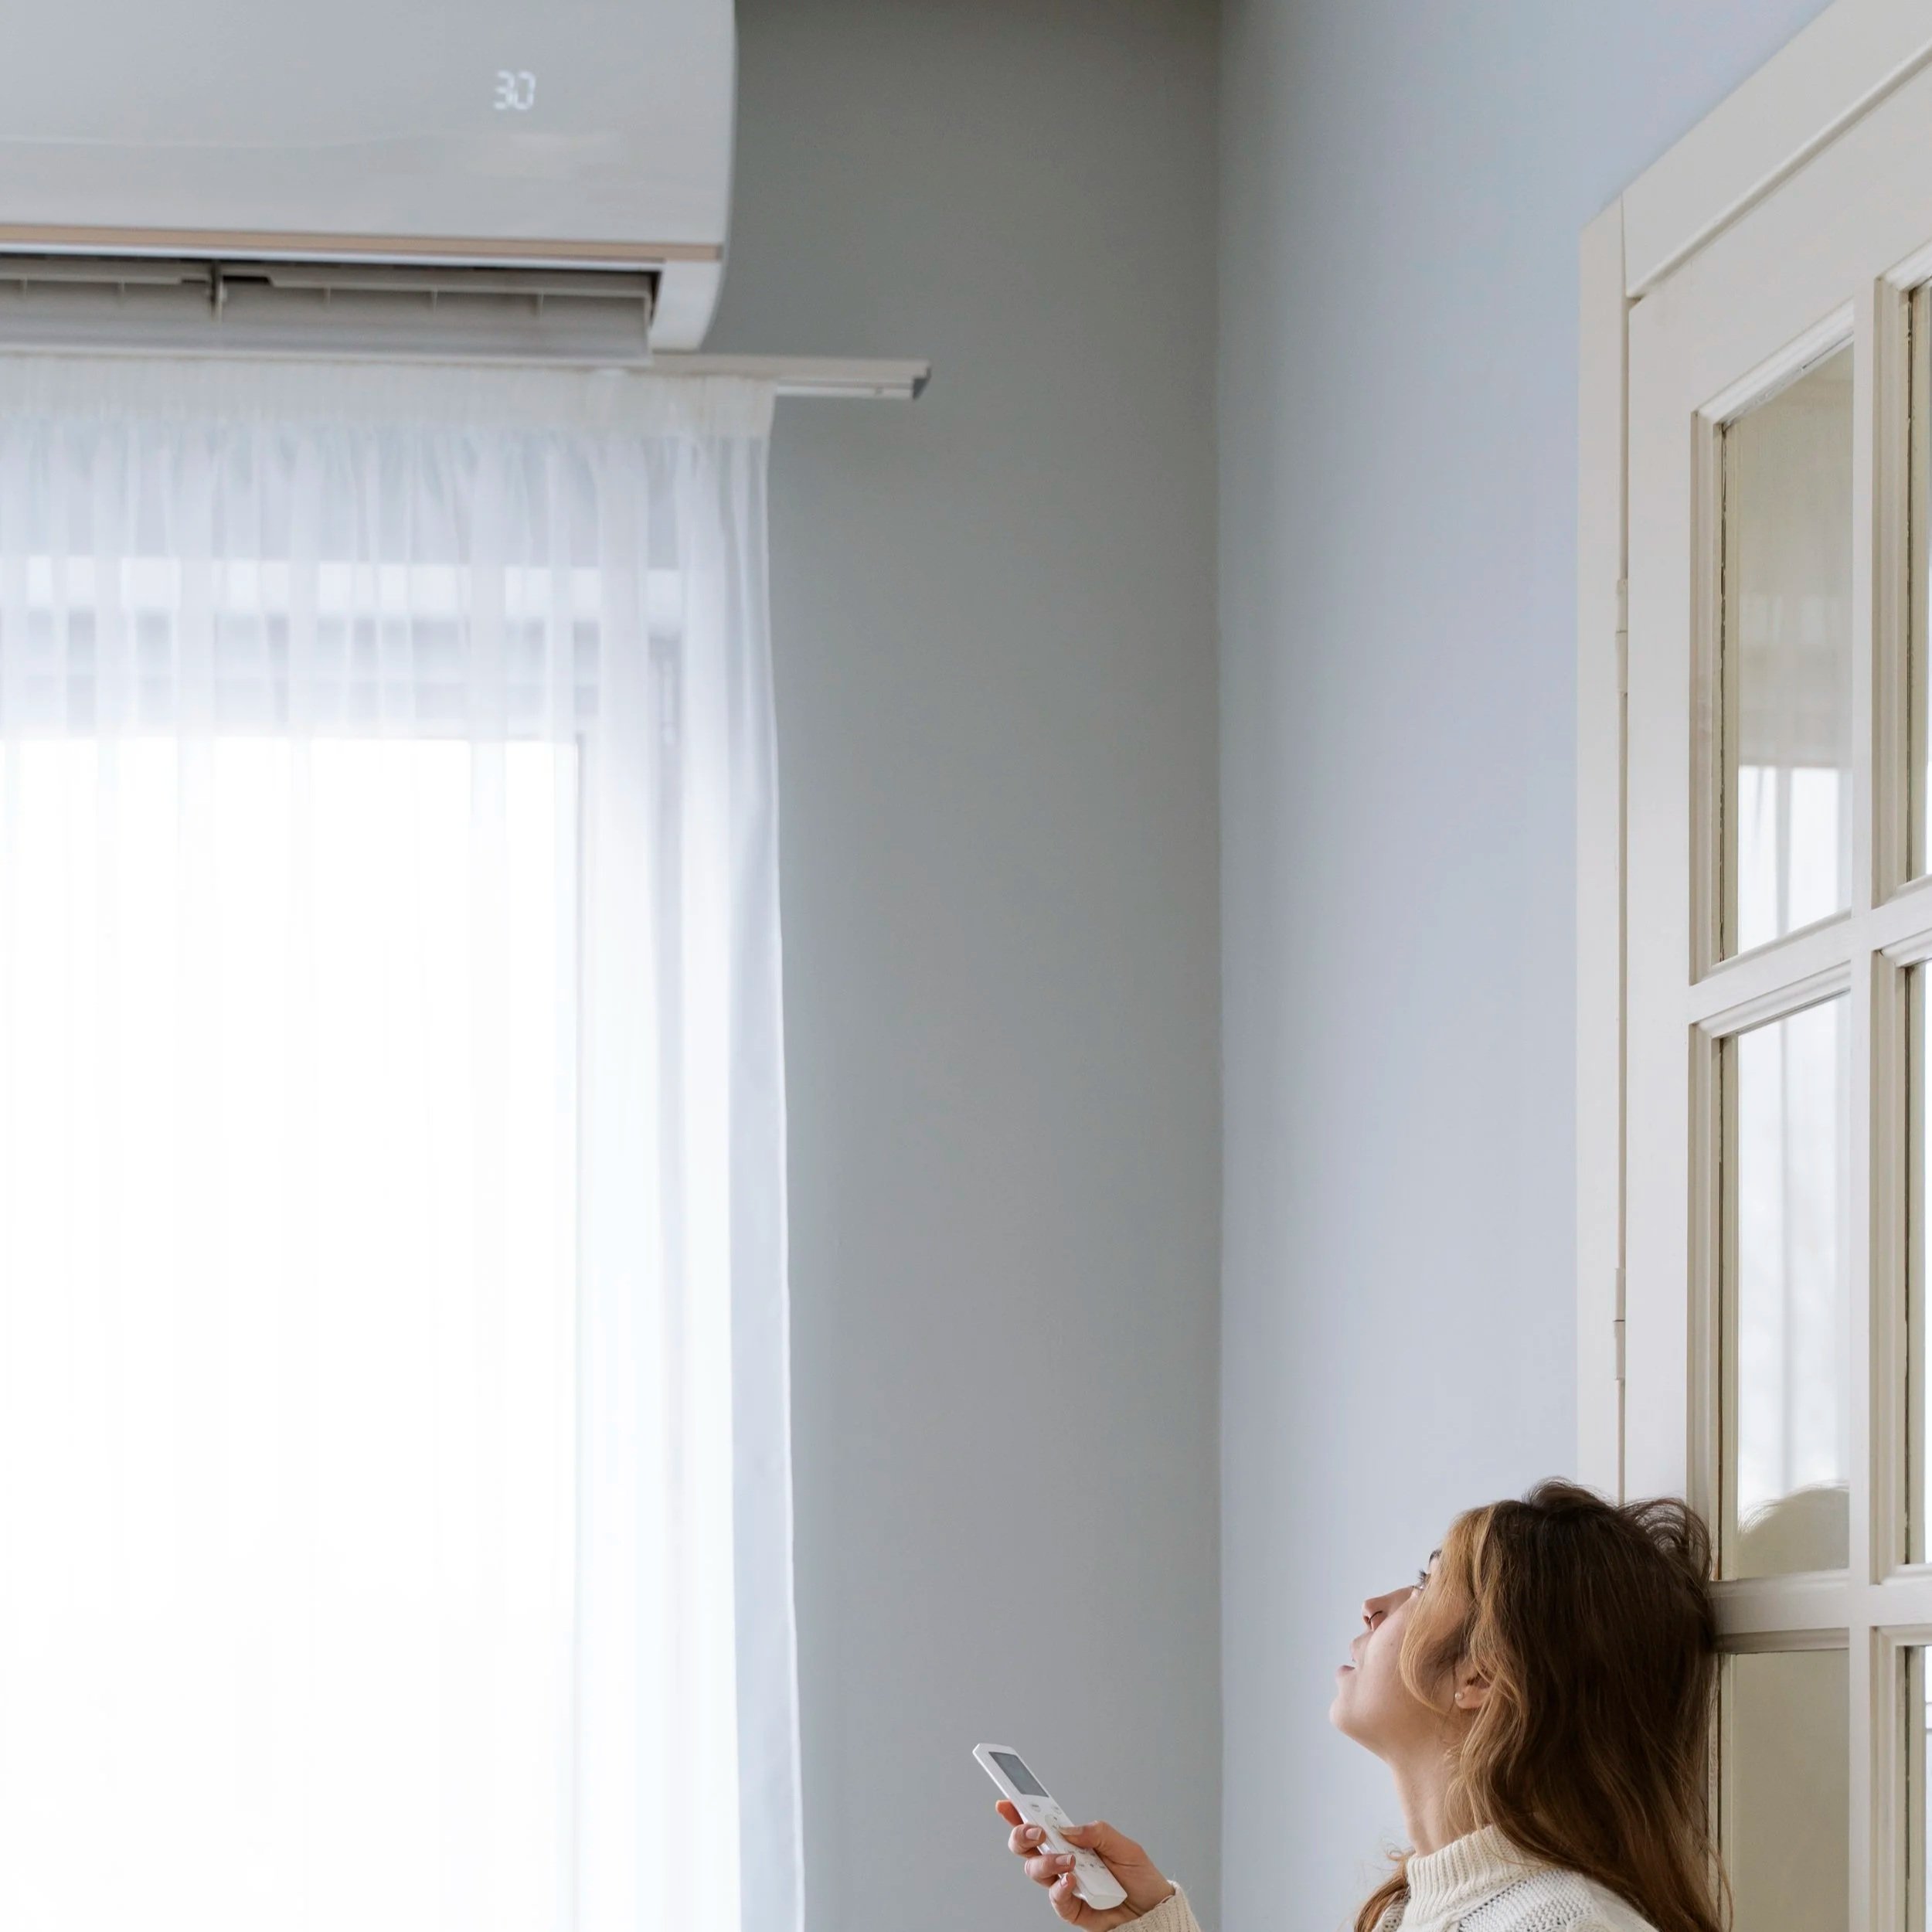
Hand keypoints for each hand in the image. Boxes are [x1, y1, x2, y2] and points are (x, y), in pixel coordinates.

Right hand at [995, 1800, 1174, 1927]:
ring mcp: (1065, 1885)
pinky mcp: (1072, 1908)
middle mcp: (1063, 1861)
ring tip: (1068, 1860)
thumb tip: (1068, 1829)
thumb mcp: (1125, 1847)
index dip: (1019, 1812)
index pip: (1041, 1824)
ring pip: (1036, 1871)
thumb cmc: (1139, 1877)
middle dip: (1022, 1835)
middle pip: (1027, 1847)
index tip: (1006, 1801)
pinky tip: (1071, 1880)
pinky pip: (1056, 1900)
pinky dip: (1059, 1889)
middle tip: (1036, 1830)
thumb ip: (1097, 1833)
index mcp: (1073, 1841)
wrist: (1154, 1912)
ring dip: (1046, 1861)